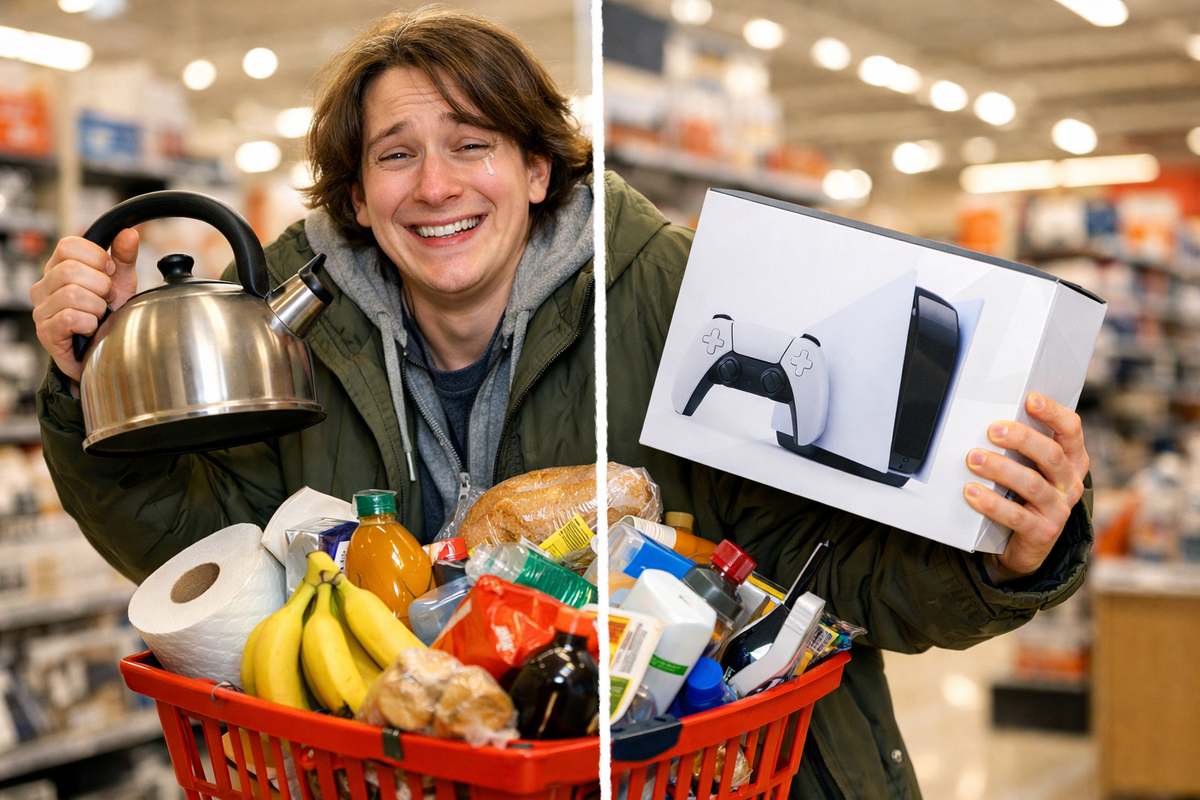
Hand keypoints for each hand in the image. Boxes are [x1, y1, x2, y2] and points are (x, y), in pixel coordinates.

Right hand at [31, 229, 139, 383]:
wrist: (107, 351)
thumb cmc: (109, 316)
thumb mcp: (121, 283)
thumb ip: (124, 258)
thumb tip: (129, 233)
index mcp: (59, 267)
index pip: (69, 245)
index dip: (97, 257)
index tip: (109, 272)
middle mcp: (44, 286)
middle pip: (70, 269)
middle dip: (101, 286)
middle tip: (105, 299)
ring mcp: (41, 309)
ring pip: (73, 294)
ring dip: (97, 307)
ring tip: (99, 315)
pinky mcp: (46, 331)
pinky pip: (71, 318)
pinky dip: (90, 324)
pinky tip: (91, 329)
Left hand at [963, 392, 1087, 584]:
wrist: (1025, 546)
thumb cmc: (1024, 496)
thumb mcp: (1029, 468)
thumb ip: (1021, 447)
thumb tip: (989, 418)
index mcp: (1071, 461)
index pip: (1071, 430)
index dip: (1053, 413)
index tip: (1030, 399)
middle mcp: (1070, 483)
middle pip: (1051, 454)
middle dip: (1021, 439)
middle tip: (992, 430)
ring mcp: (1059, 510)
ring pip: (1032, 484)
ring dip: (1000, 469)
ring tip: (973, 459)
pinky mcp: (1042, 533)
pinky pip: (1016, 516)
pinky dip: (992, 503)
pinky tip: (971, 492)